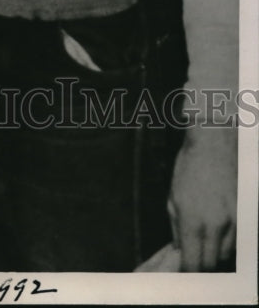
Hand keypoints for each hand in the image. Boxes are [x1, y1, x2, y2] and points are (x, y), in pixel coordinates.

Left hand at [168, 124, 236, 270]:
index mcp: (192, 221)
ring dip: (217, 253)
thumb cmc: (189, 168)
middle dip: (202, 266)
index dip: (188, 271)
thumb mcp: (173, 196)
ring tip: (207, 240)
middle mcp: (214, 226)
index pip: (193, 263)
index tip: (185, 270)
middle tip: (195, 258)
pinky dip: (229, 241)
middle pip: (212, 265)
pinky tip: (220, 230)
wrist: (214, 146)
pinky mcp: (245, 216)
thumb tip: (180, 248)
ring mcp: (233, 222)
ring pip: (227, 255)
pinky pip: (238, 241)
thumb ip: (176, 227)